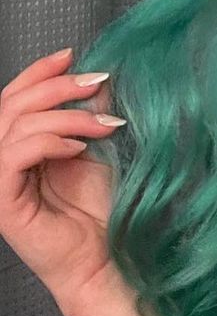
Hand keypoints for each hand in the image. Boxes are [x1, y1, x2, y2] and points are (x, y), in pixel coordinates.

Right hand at [0, 47, 126, 315]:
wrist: (107, 261)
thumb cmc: (102, 212)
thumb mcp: (98, 151)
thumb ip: (89, 117)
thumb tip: (97, 80)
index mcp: (21, 147)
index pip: (14, 98)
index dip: (38, 72)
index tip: (73, 54)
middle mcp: (3, 162)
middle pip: (10, 105)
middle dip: (55, 86)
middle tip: (95, 82)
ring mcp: (0, 183)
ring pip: (14, 126)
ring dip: (64, 115)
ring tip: (103, 123)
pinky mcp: (3, 204)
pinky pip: (13, 156)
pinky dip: (47, 141)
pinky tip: (78, 146)